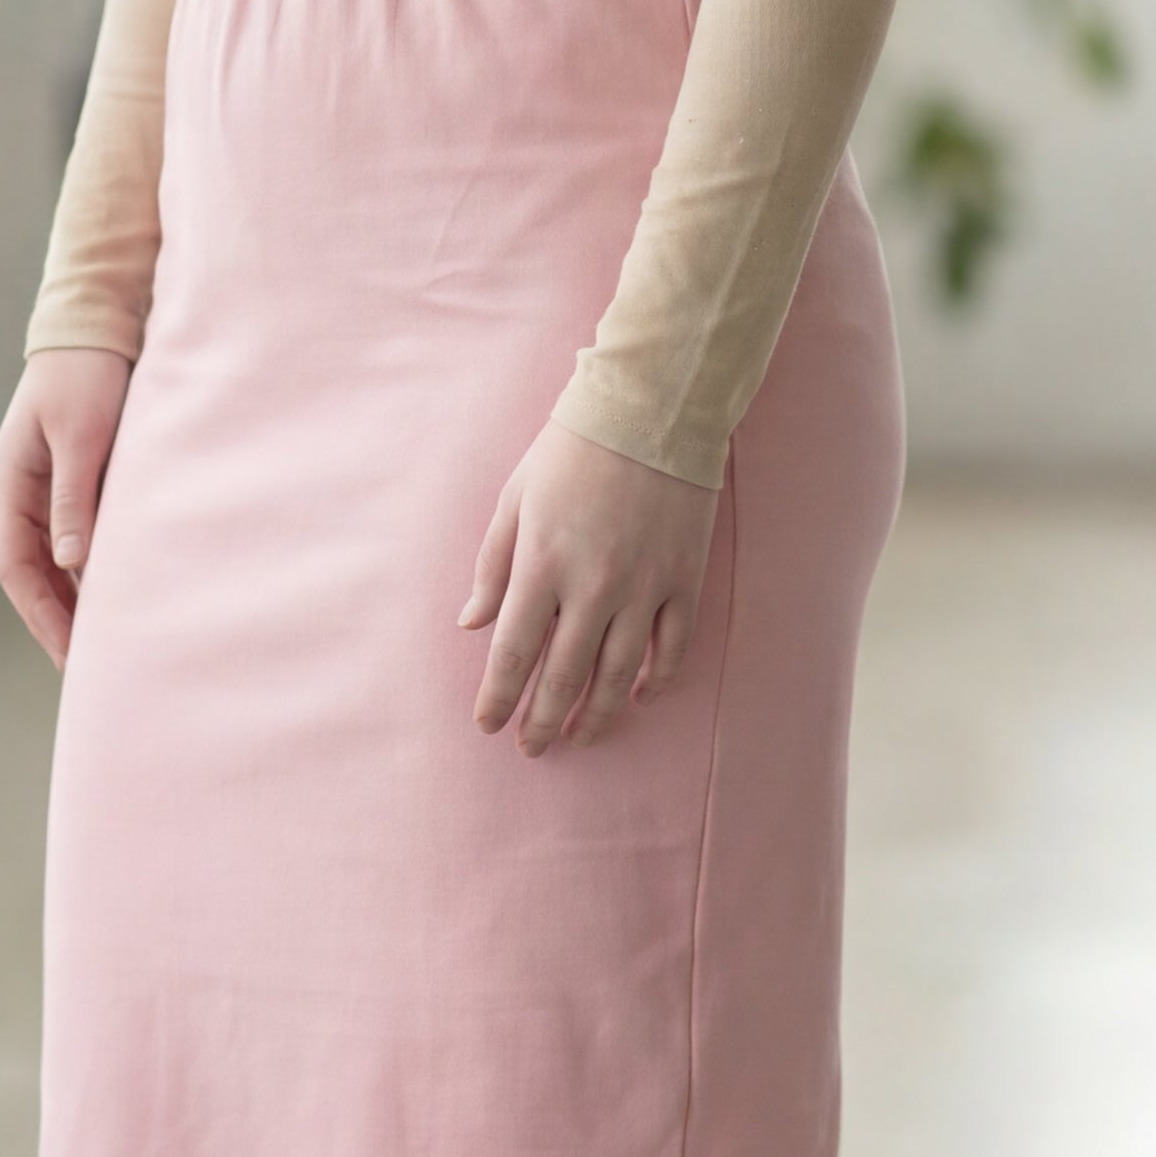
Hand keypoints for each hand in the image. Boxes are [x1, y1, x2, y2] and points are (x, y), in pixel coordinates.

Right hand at [0, 349, 133, 665]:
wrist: (94, 326)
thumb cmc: (87, 377)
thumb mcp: (81, 438)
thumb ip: (75, 499)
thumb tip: (70, 562)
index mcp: (9, 486)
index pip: (15, 568)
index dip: (41, 614)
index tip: (69, 654)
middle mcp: (19, 493)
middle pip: (31, 572)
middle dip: (56, 618)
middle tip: (89, 666)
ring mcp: (42, 488)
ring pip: (53, 558)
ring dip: (74, 598)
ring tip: (105, 641)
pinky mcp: (70, 479)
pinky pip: (75, 536)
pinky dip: (90, 568)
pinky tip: (117, 592)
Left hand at [461, 421, 715, 756]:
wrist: (653, 409)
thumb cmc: (573, 449)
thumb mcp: (516, 499)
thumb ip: (493, 567)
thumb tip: (472, 624)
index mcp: (543, 563)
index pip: (514, 652)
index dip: (499, 697)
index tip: (488, 725)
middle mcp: (593, 585)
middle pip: (564, 676)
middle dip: (542, 720)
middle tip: (530, 747)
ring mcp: (644, 586)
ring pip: (618, 674)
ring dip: (595, 714)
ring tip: (579, 737)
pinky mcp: (683, 579)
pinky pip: (670, 647)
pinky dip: (654, 679)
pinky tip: (638, 697)